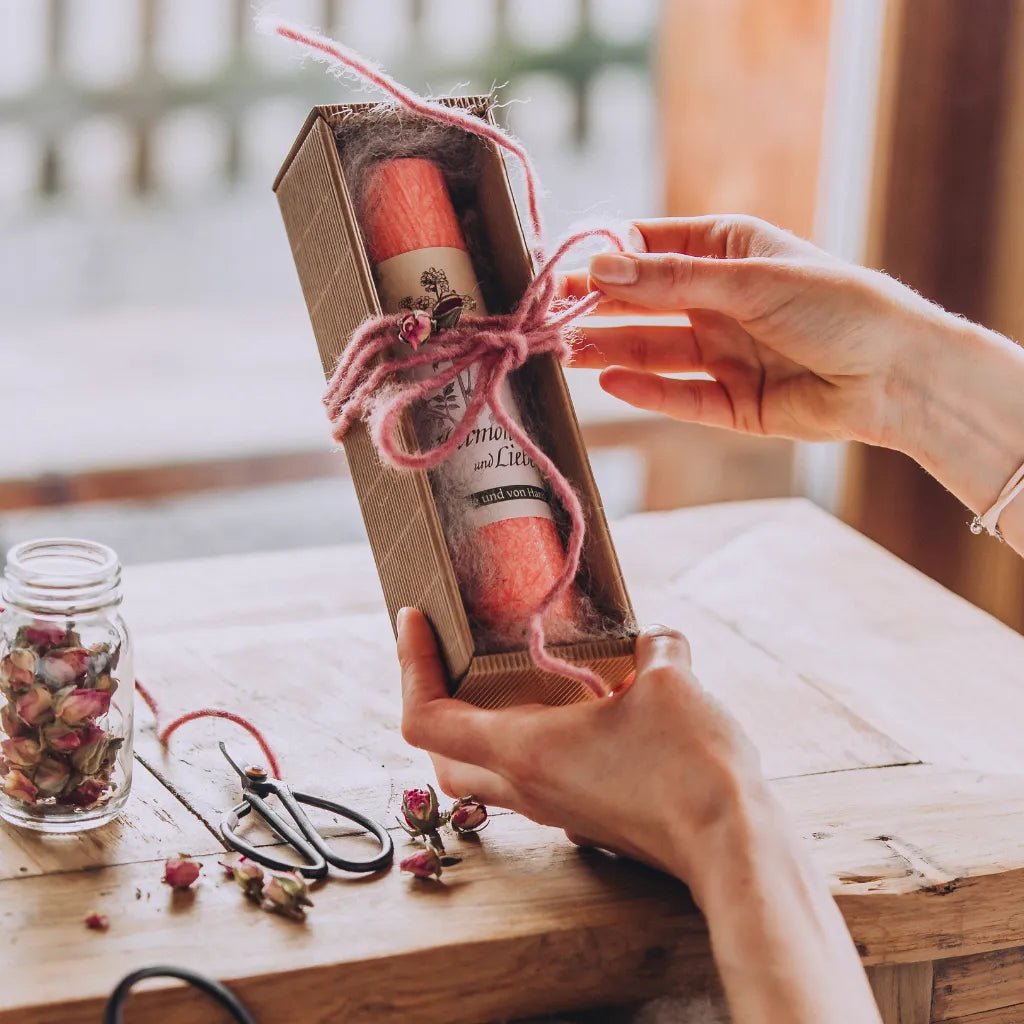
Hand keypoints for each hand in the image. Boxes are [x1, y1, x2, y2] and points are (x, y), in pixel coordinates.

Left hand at [397, 606, 770, 894]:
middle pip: (443, 756)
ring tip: (503, 679)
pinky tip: (571, 713)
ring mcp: (555, 808)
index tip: (414, 620)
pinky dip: (526, 745)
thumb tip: (654, 639)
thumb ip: (654, 646)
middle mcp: (527, 786)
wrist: (731, 846)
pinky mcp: (586, 818)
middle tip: (445, 657)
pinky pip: (531, 782)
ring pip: (484, 776)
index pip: (426, 718)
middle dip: (431, 705)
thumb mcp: (671, 681)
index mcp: (523, 749)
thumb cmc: (690, 767)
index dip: (409, 665)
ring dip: (477, 728)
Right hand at [563, 215, 954, 451]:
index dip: (607, 256)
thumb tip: (601, 267)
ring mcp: (724, 354)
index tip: (562, 265)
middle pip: (645, 303)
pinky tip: (610, 381)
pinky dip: (646, 390)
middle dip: (599, 306)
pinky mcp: (732, 403)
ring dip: (611, 348)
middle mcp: (721, 302)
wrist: (896, 375)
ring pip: (654, 351)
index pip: (652, 248)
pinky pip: (679, 396)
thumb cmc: (837, 305)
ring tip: (565, 349)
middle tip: (549, 312)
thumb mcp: (749, 280)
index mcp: (729, 254)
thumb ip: (672, 280)